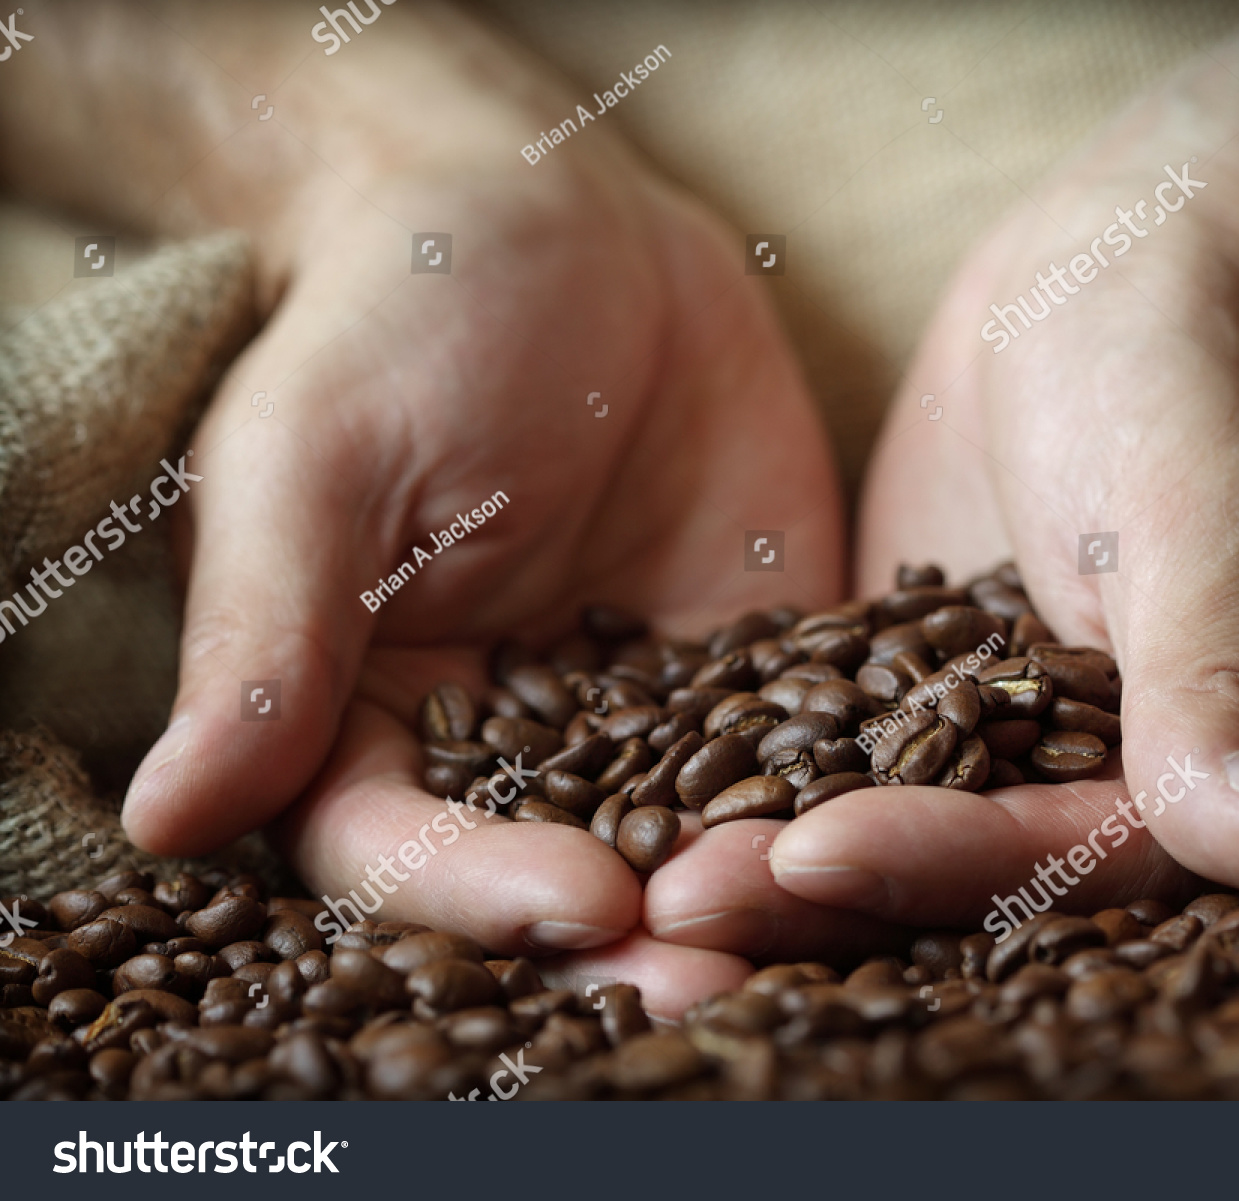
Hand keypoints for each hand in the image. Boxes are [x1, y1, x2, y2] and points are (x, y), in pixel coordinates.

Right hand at [80, 8, 845, 1014]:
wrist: (551, 225)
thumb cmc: (396, 324)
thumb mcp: (315, 466)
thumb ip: (265, 641)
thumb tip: (162, 817)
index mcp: (370, 722)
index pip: (406, 848)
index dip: (483, 893)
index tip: (580, 906)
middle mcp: (509, 747)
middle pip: (561, 875)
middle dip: (640, 939)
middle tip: (723, 985)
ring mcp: (644, 710)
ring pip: (696, 832)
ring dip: (761, 893)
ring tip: (833, 932)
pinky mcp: (754, 659)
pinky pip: (804, 740)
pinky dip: (852, 786)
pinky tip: (924, 824)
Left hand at [648, 0, 1238, 954]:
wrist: (1137, 254)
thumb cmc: (1204, 359)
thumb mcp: (1203, 507)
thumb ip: (1215, 677)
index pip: (1086, 854)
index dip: (949, 864)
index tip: (809, 855)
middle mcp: (1140, 786)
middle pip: (978, 872)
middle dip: (829, 888)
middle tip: (676, 904)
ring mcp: (1030, 740)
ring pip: (902, 825)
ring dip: (774, 852)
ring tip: (644, 875)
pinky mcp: (940, 685)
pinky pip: (854, 747)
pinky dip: (768, 775)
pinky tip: (655, 792)